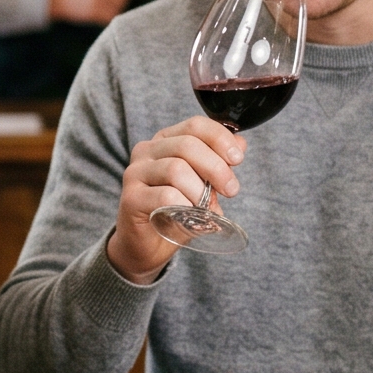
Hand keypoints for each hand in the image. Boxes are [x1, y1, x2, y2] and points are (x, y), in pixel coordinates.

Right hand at [50, 0, 134, 25]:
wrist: (59, 0)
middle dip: (121, 1)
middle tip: (116, 3)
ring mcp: (95, 3)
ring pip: (117, 8)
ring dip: (116, 10)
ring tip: (110, 10)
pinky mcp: (91, 14)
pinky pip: (108, 17)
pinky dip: (109, 17)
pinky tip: (105, 16)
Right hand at [105, 114, 242, 283]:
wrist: (148, 246)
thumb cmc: (176, 211)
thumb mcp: (203, 185)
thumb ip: (218, 163)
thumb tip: (240, 143)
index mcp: (165, 140)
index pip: (194, 126)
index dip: (220, 138)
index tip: (238, 159)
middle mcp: (146, 151)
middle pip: (187, 145)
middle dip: (216, 167)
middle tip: (231, 189)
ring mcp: (135, 173)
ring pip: (176, 169)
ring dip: (200, 191)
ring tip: (208, 209)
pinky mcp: (131, 198)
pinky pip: (165, 196)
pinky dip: (185, 206)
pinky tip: (191, 218)